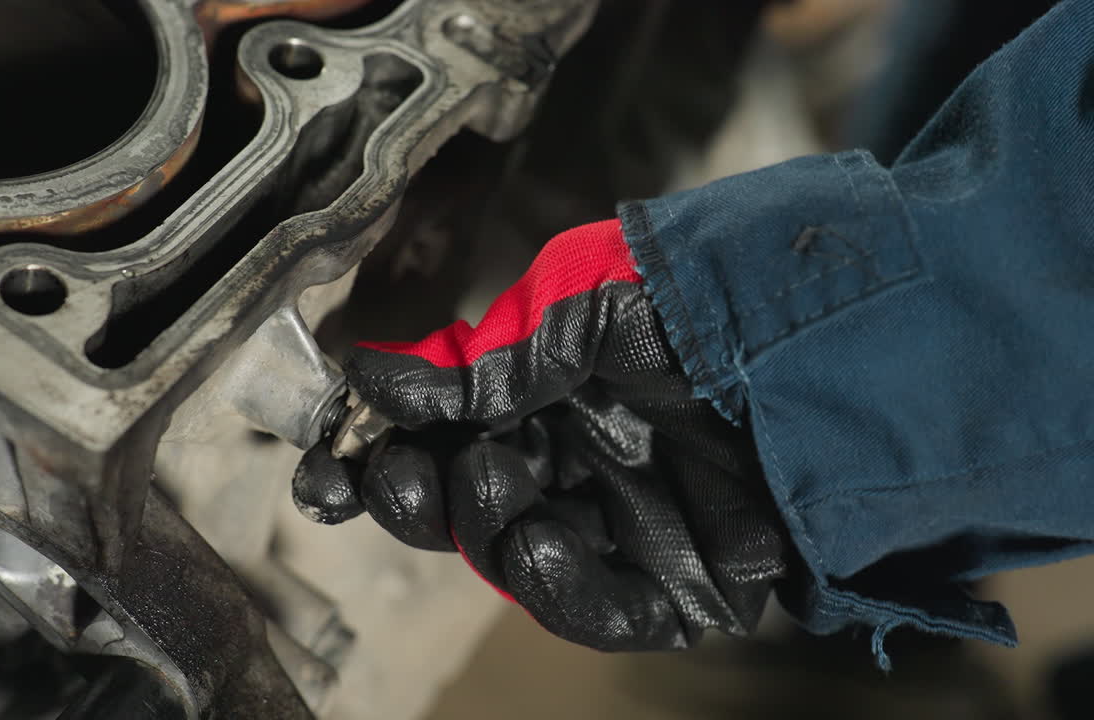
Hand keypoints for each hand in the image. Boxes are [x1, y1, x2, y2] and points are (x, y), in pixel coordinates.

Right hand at [293, 220, 787, 650]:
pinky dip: (560, 590)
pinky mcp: (683, 581)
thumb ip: (476, 360)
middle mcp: (577, 462)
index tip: (333, 466)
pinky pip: (602, 612)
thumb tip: (373, 380)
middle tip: (410, 473)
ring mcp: (627, 522)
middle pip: (465, 514)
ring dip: (485, 532)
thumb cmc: (698, 297)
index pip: (442, 443)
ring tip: (500, 478)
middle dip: (420, 500)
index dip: (382, 460)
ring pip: (517, 565)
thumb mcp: (572, 307)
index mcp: (542, 398)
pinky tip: (546, 541)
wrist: (811, 332)